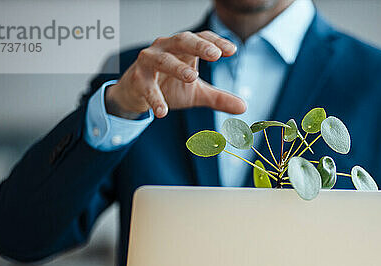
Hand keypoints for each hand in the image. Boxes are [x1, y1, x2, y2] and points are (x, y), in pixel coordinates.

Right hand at [105, 31, 245, 118]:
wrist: (137, 95)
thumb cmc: (167, 86)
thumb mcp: (196, 92)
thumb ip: (219, 98)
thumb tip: (243, 107)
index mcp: (183, 48)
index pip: (202, 38)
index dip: (216, 42)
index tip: (232, 50)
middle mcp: (166, 48)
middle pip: (183, 40)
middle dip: (199, 46)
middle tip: (215, 54)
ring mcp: (149, 61)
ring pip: (163, 59)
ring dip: (177, 67)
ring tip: (192, 77)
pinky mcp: (137, 78)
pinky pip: (146, 87)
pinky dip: (155, 98)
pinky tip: (163, 112)